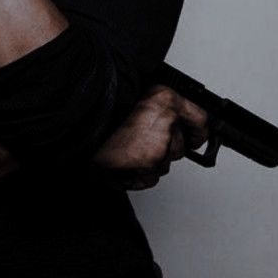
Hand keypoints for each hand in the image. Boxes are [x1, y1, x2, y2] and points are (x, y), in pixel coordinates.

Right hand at [91, 85, 209, 190]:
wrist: (78, 129)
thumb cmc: (100, 115)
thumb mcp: (132, 100)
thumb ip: (158, 109)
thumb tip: (175, 122)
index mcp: (164, 98)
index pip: (199, 120)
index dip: (196, 131)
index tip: (194, 137)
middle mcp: (166, 121)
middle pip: (180, 147)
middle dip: (164, 148)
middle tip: (139, 141)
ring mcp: (159, 145)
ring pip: (164, 164)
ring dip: (148, 161)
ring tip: (124, 150)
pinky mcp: (147, 166)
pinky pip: (150, 178)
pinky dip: (137, 175)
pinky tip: (122, 162)